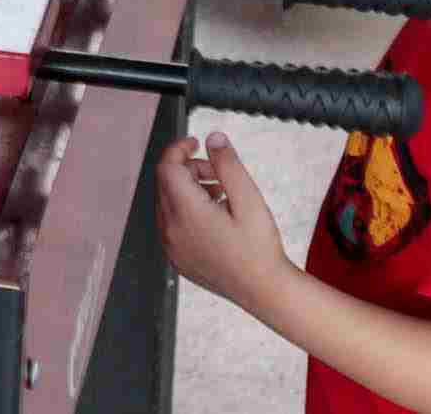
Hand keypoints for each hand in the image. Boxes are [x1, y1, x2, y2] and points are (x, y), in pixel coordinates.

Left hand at [155, 132, 294, 314]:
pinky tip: (216, 216)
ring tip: (222, 195)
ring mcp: (172, 247)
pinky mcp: (177, 259)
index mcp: (186, 213)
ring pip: (167, 203)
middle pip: (166, 183)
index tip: (198, 143)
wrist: (264, 292)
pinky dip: (187, 210)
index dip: (179, 148)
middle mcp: (171, 230)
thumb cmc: (260, 247)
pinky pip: (171, 223)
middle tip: (220, 175)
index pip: (166, 167)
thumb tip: (212, 137)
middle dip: (189, 169)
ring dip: (188, 189)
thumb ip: (227, 164)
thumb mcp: (249, 198)